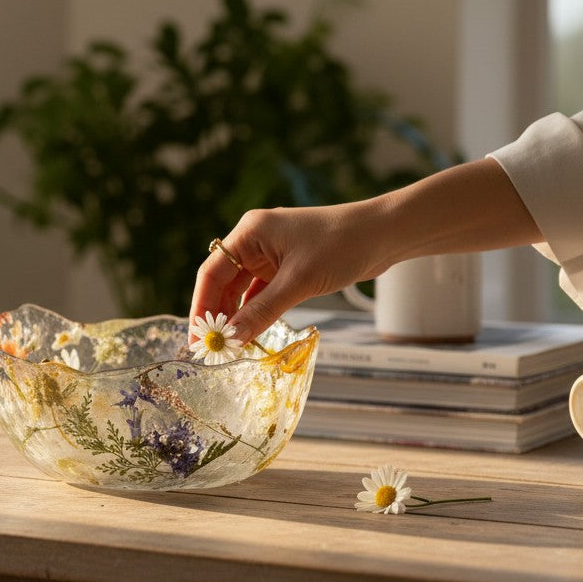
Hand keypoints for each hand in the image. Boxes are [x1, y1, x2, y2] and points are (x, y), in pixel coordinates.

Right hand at [188, 203, 392, 345]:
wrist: (384, 234)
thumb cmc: (342, 246)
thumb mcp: (299, 282)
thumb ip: (262, 311)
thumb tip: (232, 338)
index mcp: (250, 232)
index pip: (212, 272)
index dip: (202, 306)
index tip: (198, 338)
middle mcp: (254, 240)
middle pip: (223, 281)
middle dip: (217, 314)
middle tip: (211, 349)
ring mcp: (270, 253)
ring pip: (242, 289)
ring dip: (236, 315)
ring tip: (229, 346)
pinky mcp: (286, 265)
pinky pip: (261, 291)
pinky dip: (255, 311)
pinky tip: (250, 331)